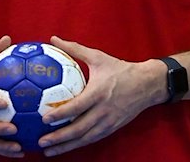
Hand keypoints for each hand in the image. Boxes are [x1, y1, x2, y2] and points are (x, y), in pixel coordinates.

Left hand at [36, 36, 164, 155]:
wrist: (148, 85)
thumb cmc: (120, 69)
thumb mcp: (97, 56)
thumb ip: (74, 48)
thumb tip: (53, 38)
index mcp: (98, 93)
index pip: (77, 107)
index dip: (60, 114)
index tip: (44, 119)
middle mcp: (104, 111)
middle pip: (79, 129)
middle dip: (59, 137)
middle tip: (41, 142)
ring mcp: (109, 122)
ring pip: (86, 138)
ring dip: (67, 146)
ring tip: (49, 151)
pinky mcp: (113, 128)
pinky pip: (93, 139)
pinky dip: (78, 144)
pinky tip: (65, 147)